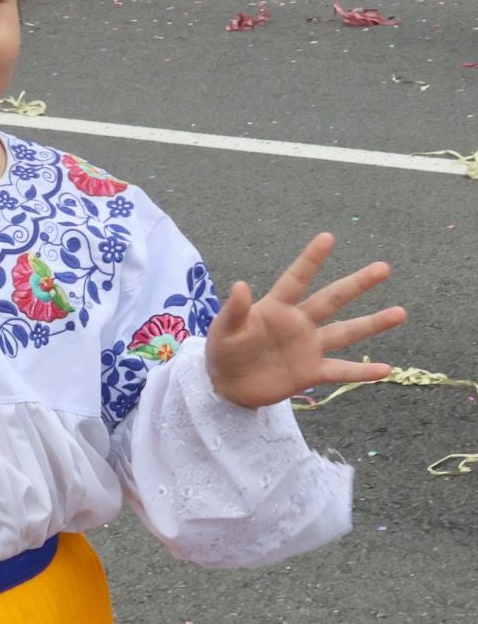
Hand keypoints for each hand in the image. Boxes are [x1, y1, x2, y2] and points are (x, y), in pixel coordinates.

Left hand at [204, 233, 405, 409]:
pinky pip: (342, 371)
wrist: (227, 386)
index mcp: (276, 308)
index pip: (296, 279)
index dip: (310, 259)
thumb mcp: (224, 331)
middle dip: (357, 284)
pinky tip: (386, 369)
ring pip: (345, 332)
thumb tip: (240, 285)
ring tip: (401, 312)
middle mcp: (298, 323)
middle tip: (383, 268)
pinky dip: (362, 372)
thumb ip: (234, 311)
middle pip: (332, 299)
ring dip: (373, 323)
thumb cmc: (223, 351)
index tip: (328, 237)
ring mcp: (308, 347)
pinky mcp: (311, 372)